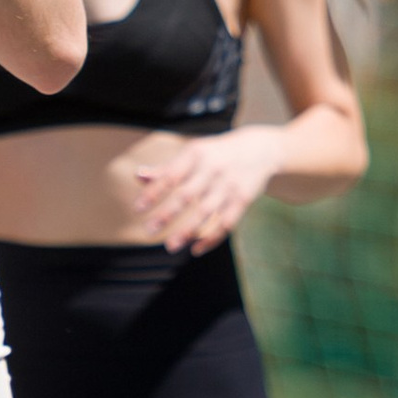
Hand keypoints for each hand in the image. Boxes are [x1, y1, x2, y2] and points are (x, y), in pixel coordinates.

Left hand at [127, 129, 285, 255]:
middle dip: (167, 214)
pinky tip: (196, 249)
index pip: (171, 175)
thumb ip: (167, 168)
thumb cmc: (217, 153)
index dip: (153, 192)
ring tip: (170, 246)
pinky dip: (211, 238)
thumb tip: (138, 176)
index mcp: (196, 154)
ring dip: (187, 231)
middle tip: (149, 230)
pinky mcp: (243, 200)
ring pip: (206, 212)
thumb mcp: (193, 153)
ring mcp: (229, 185)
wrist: (260, 148)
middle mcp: (213, 169)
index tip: (138, 209)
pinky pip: (226, 223)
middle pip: (187, 195)